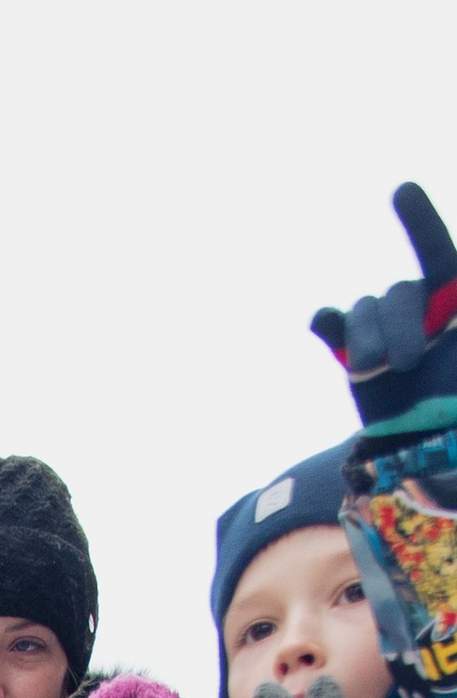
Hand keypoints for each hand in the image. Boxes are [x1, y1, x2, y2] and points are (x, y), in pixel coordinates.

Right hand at [313, 182, 456, 439]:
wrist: (425, 438)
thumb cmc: (455, 395)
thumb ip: (454, 319)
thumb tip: (361, 313)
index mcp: (450, 297)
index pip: (436, 251)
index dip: (418, 221)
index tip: (400, 190)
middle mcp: (416, 304)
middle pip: (400, 294)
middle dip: (400, 327)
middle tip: (407, 363)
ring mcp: (380, 325)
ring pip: (366, 313)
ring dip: (370, 342)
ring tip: (381, 369)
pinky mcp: (350, 348)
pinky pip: (333, 325)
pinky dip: (329, 323)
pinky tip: (324, 321)